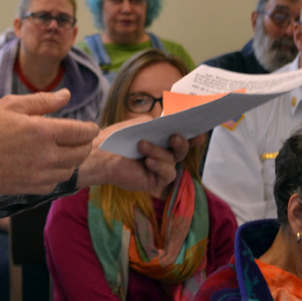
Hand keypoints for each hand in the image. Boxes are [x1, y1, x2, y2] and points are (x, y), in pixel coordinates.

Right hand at [0, 90, 98, 199]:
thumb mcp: (13, 105)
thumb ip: (43, 100)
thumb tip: (67, 95)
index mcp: (43, 131)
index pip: (82, 132)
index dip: (90, 128)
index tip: (90, 127)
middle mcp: (45, 156)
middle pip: (81, 153)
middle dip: (85, 144)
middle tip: (79, 138)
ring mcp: (39, 175)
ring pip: (70, 170)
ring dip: (72, 159)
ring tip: (63, 150)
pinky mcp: (31, 188)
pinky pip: (55, 183)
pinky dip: (57, 173)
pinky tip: (48, 164)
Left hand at [76, 115, 202, 193]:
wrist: (102, 154)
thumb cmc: (119, 137)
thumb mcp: (142, 124)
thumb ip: (160, 122)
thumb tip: (177, 120)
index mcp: (160, 138)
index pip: (180, 136)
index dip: (192, 135)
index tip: (199, 132)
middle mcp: (162, 152)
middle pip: (181, 149)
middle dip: (181, 142)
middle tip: (174, 136)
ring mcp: (160, 167)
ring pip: (174, 160)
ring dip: (159, 151)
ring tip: (142, 146)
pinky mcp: (156, 180)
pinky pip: (168, 174)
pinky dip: (160, 166)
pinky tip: (148, 162)